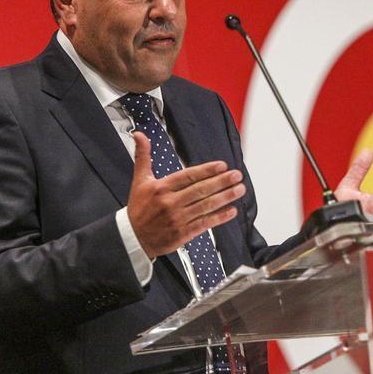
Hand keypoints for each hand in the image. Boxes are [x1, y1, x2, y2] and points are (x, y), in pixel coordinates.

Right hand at [127, 132, 245, 257]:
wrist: (133, 237)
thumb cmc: (138, 208)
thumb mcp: (139, 180)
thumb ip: (143, 156)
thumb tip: (140, 135)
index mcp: (161, 188)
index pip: (188, 176)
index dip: (206, 171)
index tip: (222, 166)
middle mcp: (170, 203)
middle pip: (200, 190)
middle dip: (221, 182)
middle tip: (236, 175)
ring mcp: (178, 219)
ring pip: (205, 206)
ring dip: (225, 197)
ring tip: (239, 189)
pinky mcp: (183, 233)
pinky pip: (204, 223)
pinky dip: (219, 217)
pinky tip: (231, 210)